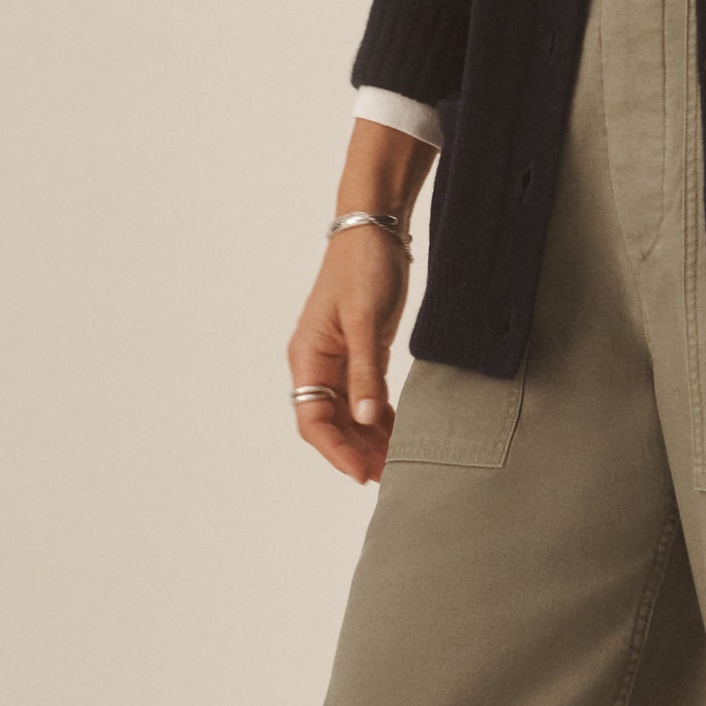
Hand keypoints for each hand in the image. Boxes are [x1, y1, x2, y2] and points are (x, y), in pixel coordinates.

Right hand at [287, 226, 409, 483]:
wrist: (375, 229)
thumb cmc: (363, 267)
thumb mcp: (366, 320)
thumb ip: (365, 372)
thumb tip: (365, 420)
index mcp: (308, 356)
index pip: (313, 419)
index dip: (336, 450)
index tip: (362, 473)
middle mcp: (318, 362)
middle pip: (331, 421)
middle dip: (356, 450)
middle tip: (389, 475)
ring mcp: (340, 357)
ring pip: (349, 412)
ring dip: (369, 437)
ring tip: (397, 461)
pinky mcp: (361, 349)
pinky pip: (365, 394)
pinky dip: (379, 415)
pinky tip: (397, 431)